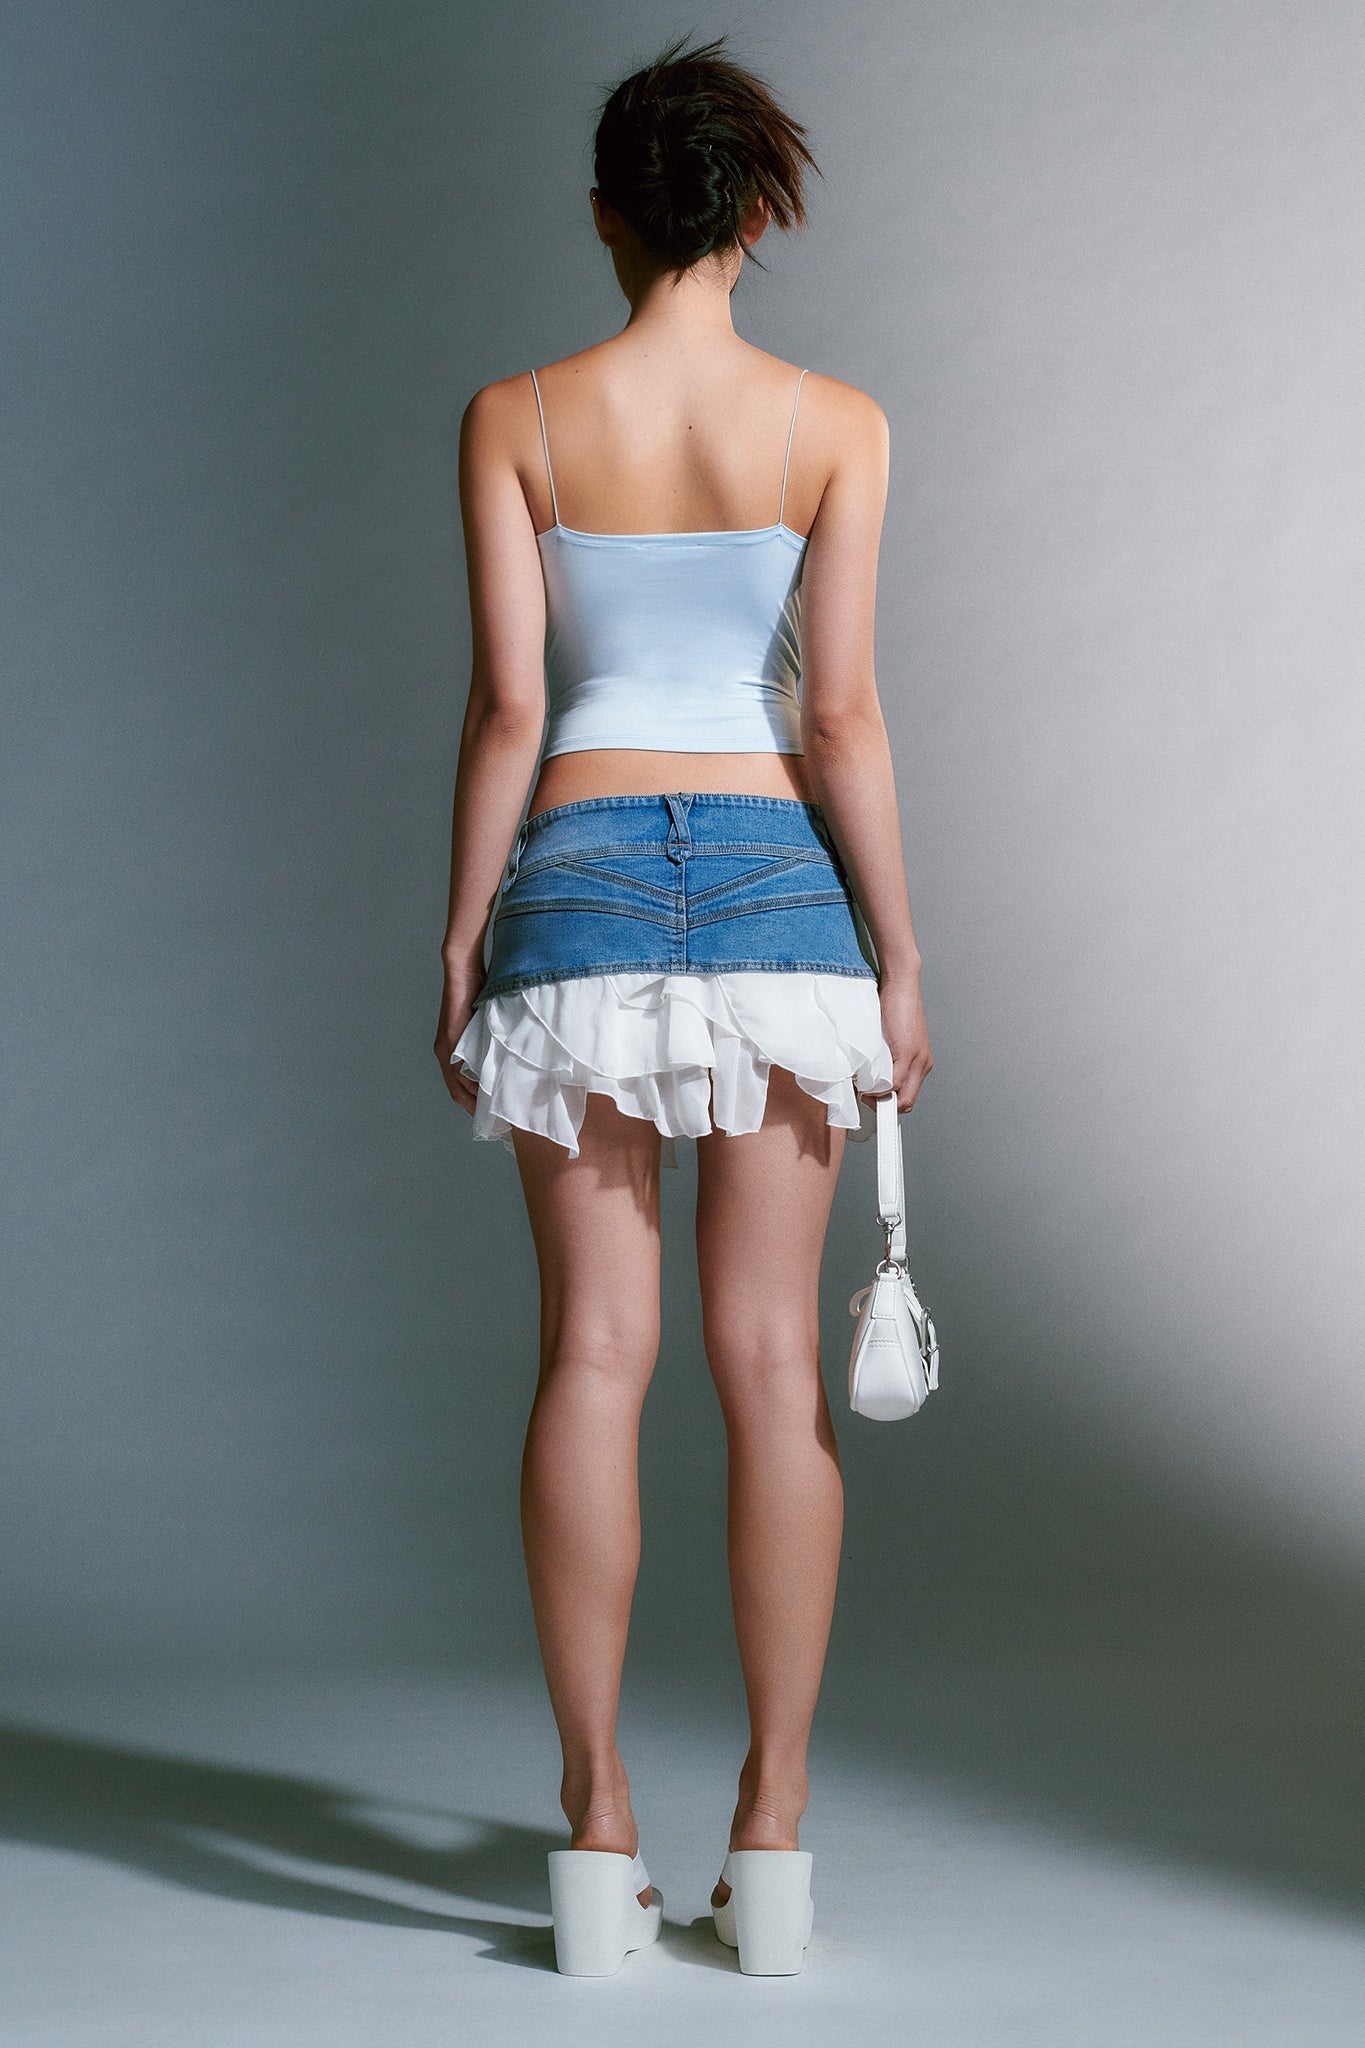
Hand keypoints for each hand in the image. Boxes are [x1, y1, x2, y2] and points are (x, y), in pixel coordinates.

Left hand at [435, 958, 485, 1114]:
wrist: (464, 970)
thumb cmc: (479, 992)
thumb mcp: (487, 1024)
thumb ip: (492, 1042)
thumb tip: (511, 1057)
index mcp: (452, 1051)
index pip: (460, 1087)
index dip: (474, 1103)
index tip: (492, 1115)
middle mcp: (445, 1053)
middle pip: (456, 1092)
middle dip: (474, 1109)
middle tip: (495, 1123)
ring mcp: (446, 1047)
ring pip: (457, 1084)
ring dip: (475, 1100)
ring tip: (494, 1112)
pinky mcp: (450, 1039)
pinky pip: (459, 1069)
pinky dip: (472, 1083)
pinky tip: (486, 1092)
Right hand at [864, 968, 931, 1114]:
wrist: (900, 983)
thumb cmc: (892, 1007)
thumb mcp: (893, 1040)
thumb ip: (888, 1059)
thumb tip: (872, 1079)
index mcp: (920, 1063)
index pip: (909, 1097)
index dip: (892, 1106)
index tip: (876, 1106)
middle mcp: (923, 1065)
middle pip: (907, 1103)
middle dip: (885, 1107)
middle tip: (867, 1096)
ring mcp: (917, 1060)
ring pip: (901, 1097)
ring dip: (879, 1097)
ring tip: (865, 1086)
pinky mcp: (907, 1052)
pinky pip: (894, 1082)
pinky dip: (878, 1086)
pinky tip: (866, 1078)